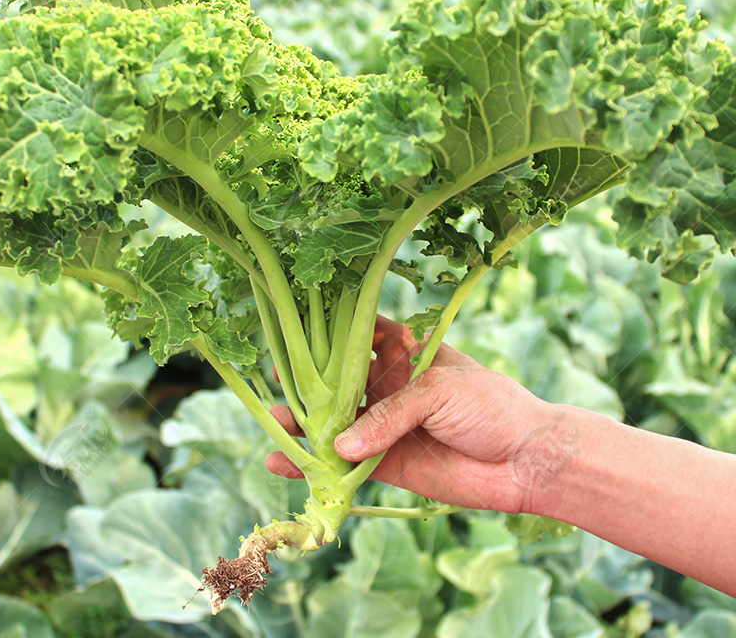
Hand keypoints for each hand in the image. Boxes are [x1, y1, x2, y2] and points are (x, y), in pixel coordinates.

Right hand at [266, 314, 558, 513]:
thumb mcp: (439, 389)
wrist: (525, 459)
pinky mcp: (388, 465)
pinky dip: (316, 467)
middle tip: (273, 383)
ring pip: (334, 425)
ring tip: (273, 425)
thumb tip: (342, 444)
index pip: (358, 336)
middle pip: (338, 383)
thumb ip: (390, 413)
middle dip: (306, 384)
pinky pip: (344, 466)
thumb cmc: (490, 404)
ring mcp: (385, 427)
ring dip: (303, 426)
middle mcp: (388, 387)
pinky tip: (284, 465)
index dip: (327, 335)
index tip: (294, 332)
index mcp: (403, 355)